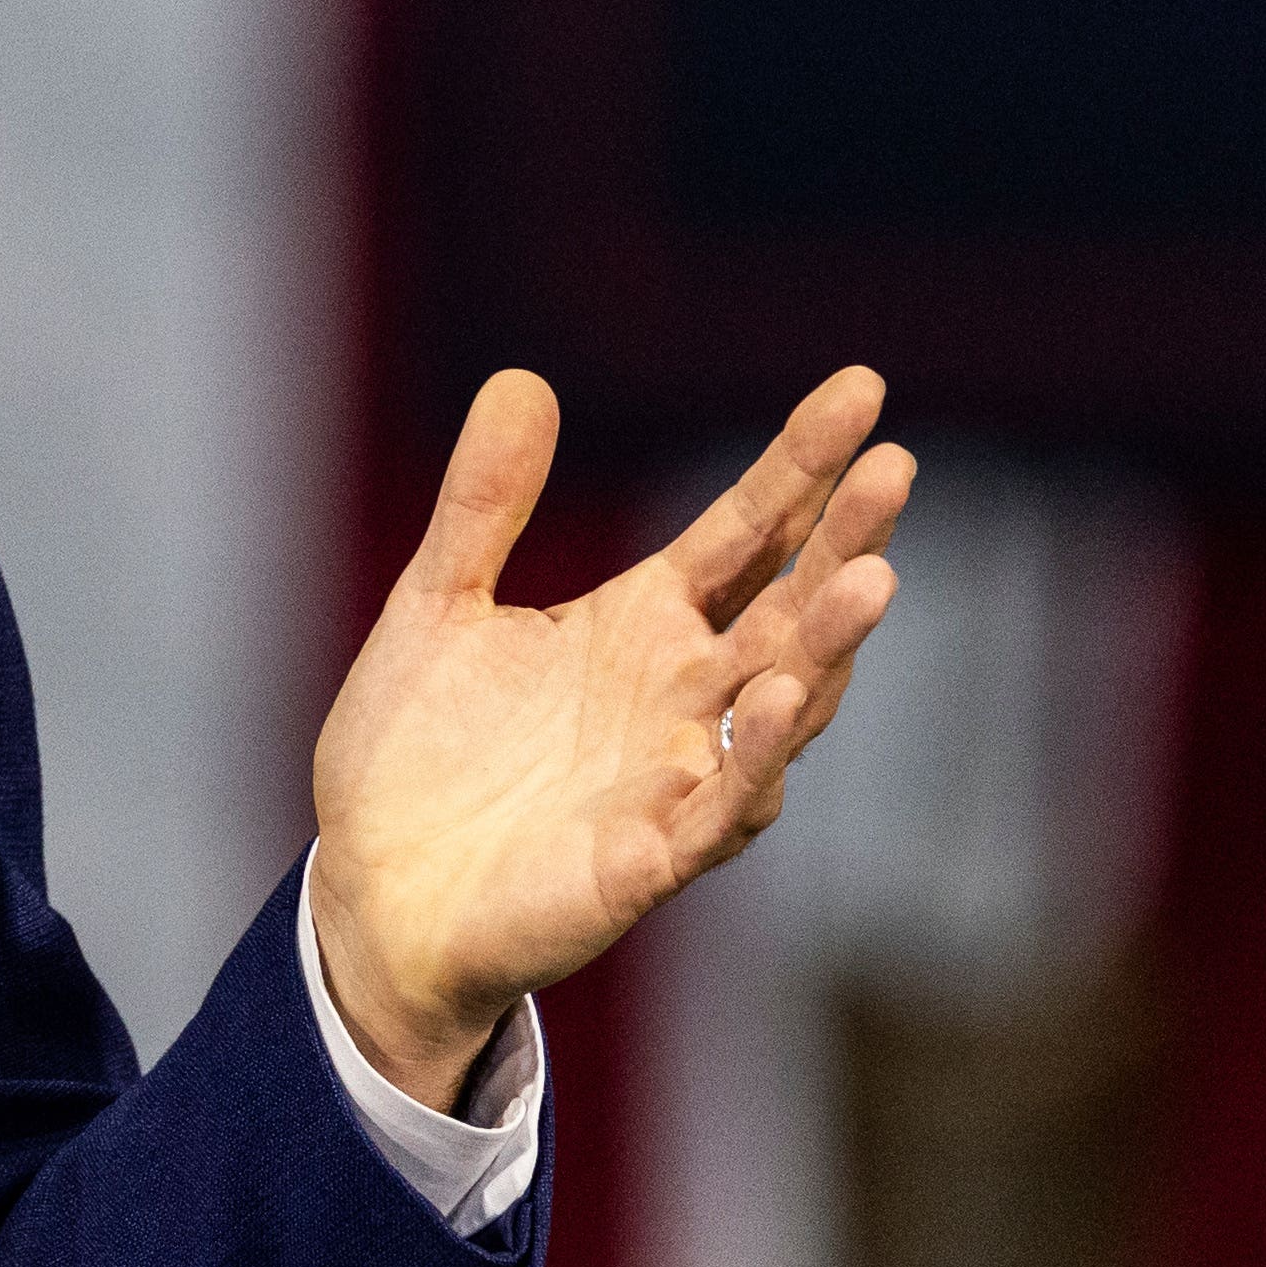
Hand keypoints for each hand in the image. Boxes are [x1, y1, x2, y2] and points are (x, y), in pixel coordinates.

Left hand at [309, 366, 911, 1106]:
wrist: (370, 888)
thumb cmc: (415, 755)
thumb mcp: (436, 605)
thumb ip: (481, 504)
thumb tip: (521, 378)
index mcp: (641, 625)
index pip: (745, 533)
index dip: (801, 465)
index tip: (860, 387)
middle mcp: (681, 695)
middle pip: (787, 606)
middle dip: (844, 541)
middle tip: (895, 466)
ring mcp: (677, 775)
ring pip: (783, 705)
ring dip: (827, 646)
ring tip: (871, 578)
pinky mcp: (650, 857)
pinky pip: (721, 804)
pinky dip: (754, 755)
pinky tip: (776, 697)